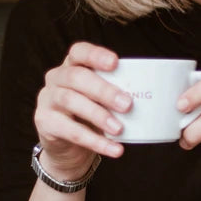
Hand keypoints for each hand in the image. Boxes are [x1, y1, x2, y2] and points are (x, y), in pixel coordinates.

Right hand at [34, 42, 130, 178]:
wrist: (68, 149)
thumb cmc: (91, 117)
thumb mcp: (103, 102)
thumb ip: (118, 94)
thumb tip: (155, 97)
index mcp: (72, 66)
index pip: (79, 52)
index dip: (95, 55)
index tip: (116, 63)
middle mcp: (56, 78)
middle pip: (76, 77)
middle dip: (103, 90)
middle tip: (128, 104)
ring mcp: (47, 100)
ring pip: (70, 101)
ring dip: (98, 115)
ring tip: (120, 129)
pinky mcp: (44, 123)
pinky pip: (70, 131)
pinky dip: (95, 141)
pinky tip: (114, 149)